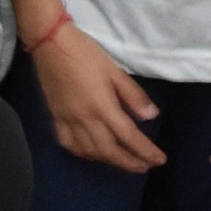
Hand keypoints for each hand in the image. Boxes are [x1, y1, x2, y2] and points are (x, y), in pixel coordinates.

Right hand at [29, 21, 160, 173]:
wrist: (50, 43)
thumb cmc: (86, 53)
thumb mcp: (115, 70)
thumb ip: (133, 95)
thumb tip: (151, 116)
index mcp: (103, 106)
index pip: (129, 136)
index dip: (145, 151)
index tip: (159, 160)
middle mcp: (85, 119)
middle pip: (109, 150)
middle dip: (128, 163)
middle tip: (144, 167)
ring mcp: (67, 120)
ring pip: (89, 151)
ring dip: (108, 161)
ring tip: (122, 161)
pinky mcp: (55, 117)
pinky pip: (68, 144)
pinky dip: (82, 153)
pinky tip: (91, 153)